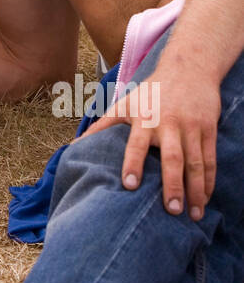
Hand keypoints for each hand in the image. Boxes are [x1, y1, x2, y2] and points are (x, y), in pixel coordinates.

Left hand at [80, 63, 218, 219]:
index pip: (136, 144)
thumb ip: (101, 126)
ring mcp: (190, 127)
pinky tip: (206, 199)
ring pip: (196, 162)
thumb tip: (72, 147)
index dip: (133, 163)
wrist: (188, 67)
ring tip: (194, 215)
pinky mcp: (208, 129)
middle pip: (172, 158)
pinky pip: (210, 159)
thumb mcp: (125, 104)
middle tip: (172, 210)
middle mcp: (168, 124)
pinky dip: (209, 180)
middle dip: (173, 184)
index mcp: (144, 119)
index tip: (129, 185)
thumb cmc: (151, 91)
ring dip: (196, 190)